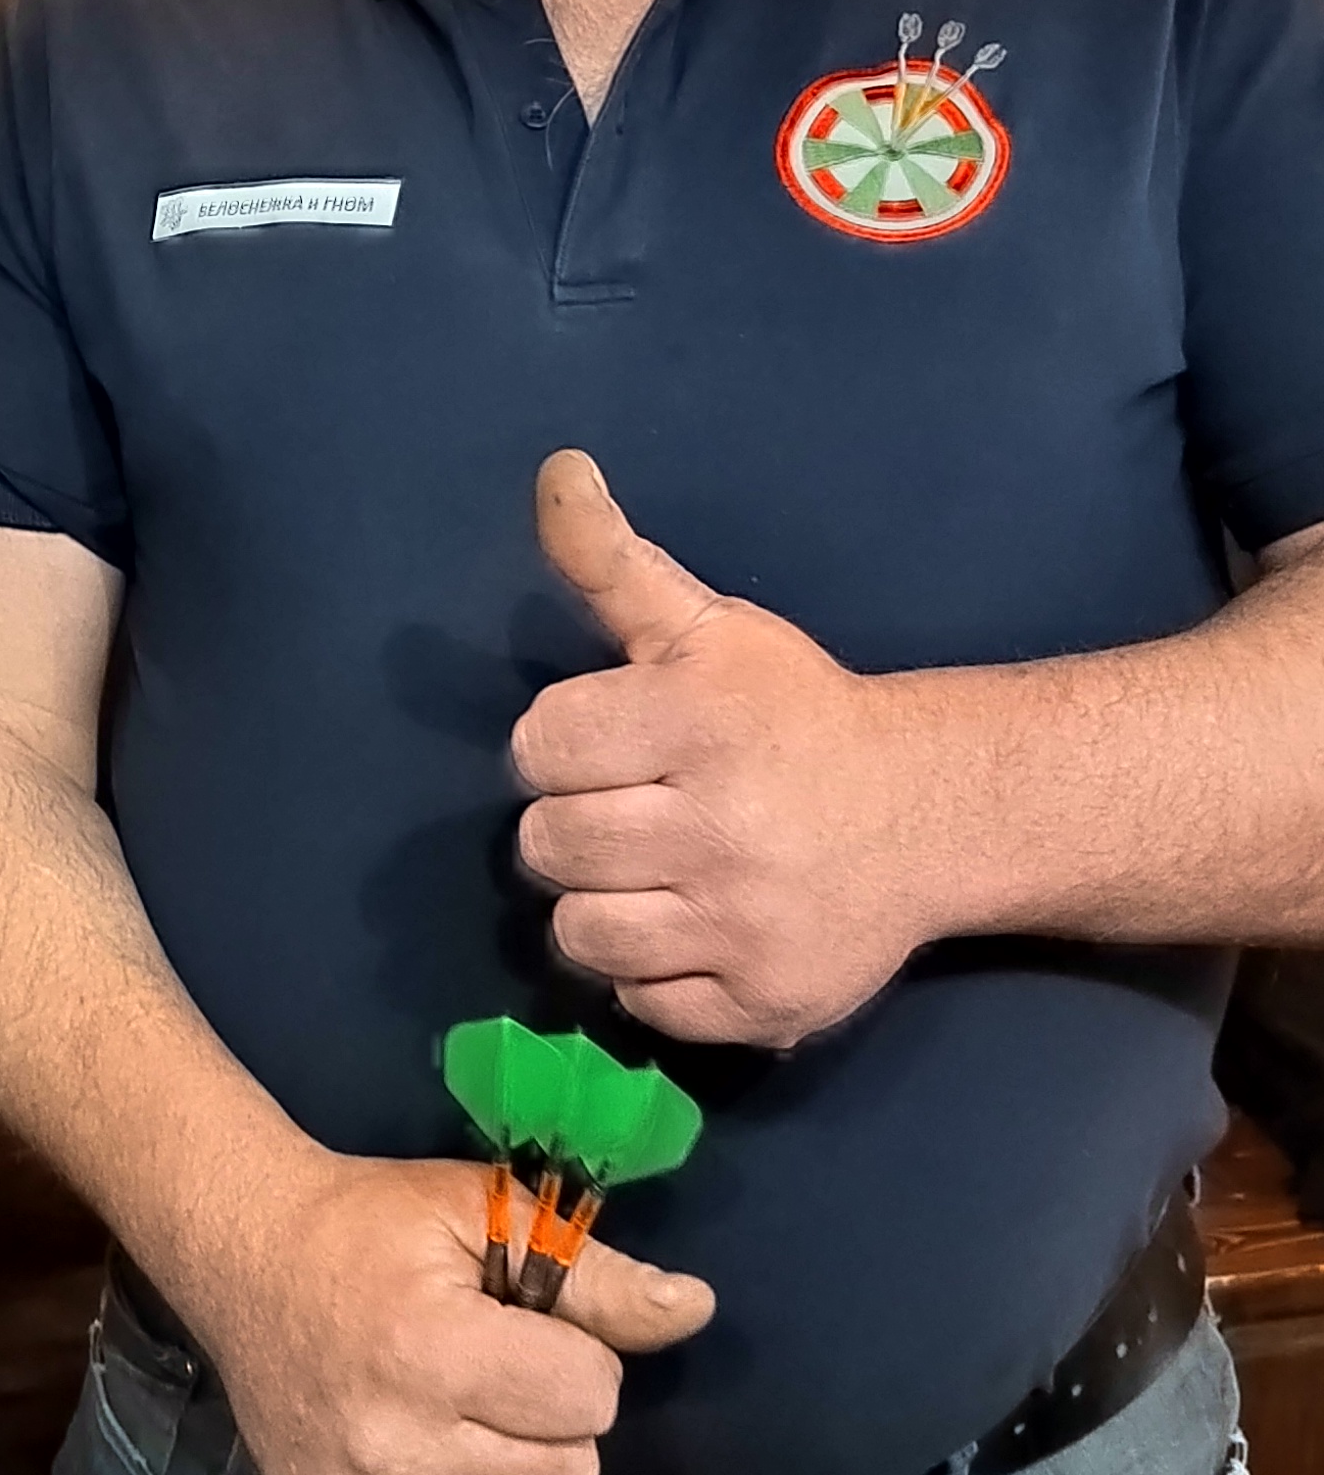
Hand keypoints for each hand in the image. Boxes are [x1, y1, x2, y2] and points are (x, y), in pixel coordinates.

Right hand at [193, 1148, 711, 1474]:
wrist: (243, 1258)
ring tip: (465, 1413)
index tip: (530, 1328)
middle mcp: (392, 1444)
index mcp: (431, 1351)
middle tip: (502, 1372)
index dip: (578, 1357)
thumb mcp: (478, 1215)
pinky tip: (432, 1459)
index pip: (589, 1399)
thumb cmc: (368, 1226)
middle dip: (557, 1421)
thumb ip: (593, 1273)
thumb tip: (696, 1309)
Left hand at [512, 448, 926, 1043]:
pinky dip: (655, 973)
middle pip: (548, 846)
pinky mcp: (767, 1004)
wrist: (934, 811)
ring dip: (603, 905)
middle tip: (638, 809)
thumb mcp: (705, 626)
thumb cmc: (795, 713)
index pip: (539, 747)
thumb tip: (557, 469)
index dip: (563, 744)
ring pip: (581, 936)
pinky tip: (699, 927)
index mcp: (699, 720)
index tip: (615, 741)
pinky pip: (641, 1005)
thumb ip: (609, 560)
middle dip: (579, 823)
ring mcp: (746, 924)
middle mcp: (723, 825)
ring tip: (658, 872)